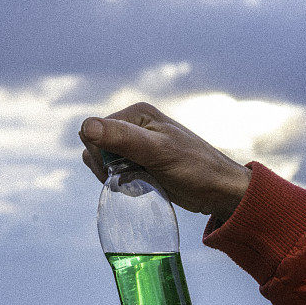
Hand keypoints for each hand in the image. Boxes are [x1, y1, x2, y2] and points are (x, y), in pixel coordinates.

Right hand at [79, 102, 251, 221]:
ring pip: (103, 160)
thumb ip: (122, 138)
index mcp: (136, 113)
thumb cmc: (195, 169)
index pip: (93, 131)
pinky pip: (116, 170)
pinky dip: (121, 181)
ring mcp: (137, 144)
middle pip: (96, 146)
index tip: (121, 171)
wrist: (220, 190)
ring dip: (113, 176)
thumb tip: (86, 126)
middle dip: (106, 167)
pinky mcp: (141, 162)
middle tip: (132, 178)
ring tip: (138, 181)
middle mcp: (134, 124)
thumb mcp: (157, 152)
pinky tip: (140, 185)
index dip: (100, 155)